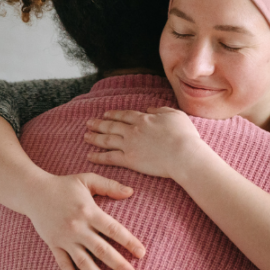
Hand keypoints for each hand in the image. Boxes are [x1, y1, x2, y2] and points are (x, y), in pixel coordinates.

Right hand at [14, 172, 145, 269]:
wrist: (32, 192)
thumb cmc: (64, 185)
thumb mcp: (87, 179)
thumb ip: (110, 186)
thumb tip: (131, 192)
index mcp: (89, 211)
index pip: (113, 230)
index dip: (129, 242)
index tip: (142, 254)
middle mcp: (78, 228)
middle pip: (102, 250)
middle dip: (119, 265)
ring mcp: (65, 238)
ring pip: (84, 261)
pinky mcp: (54, 245)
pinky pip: (63, 264)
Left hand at [84, 107, 204, 179]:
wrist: (183, 154)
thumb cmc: (184, 135)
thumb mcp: (175, 115)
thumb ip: (161, 110)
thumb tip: (150, 109)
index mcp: (144, 119)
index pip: (125, 115)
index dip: (114, 114)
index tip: (106, 114)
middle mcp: (133, 130)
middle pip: (111, 126)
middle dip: (99, 124)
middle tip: (89, 123)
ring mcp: (129, 145)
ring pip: (107, 140)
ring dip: (95, 138)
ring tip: (85, 136)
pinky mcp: (129, 160)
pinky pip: (109, 157)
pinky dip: (98, 156)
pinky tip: (90, 155)